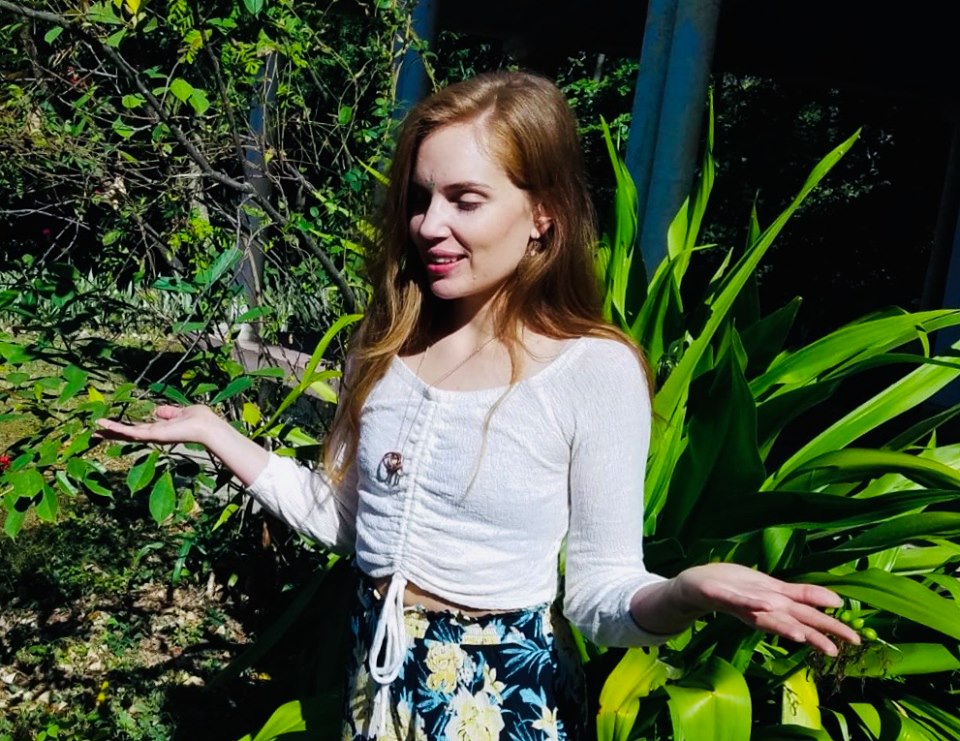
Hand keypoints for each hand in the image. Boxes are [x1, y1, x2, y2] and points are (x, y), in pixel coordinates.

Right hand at [95, 405, 217, 446]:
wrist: (206, 426)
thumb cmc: (199, 419)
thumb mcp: (180, 412)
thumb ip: (168, 412)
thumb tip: (156, 410)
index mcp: (160, 429)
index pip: (138, 429)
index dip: (125, 428)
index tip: (112, 427)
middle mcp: (154, 434)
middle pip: (128, 434)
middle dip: (113, 434)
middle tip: (96, 433)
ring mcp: (152, 435)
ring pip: (127, 434)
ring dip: (111, 431)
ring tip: (96, 430)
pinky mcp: (152, 435)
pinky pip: (131, 431)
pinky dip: (117, 429)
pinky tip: (104, 426)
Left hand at [674, 563, 859, 655]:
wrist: (693, 587)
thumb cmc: (734, 586)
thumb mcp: (771, 588)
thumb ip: (800, 595)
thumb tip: (835, 601)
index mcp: (775, 605)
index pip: (807, 614)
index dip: (830, 626)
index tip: (856, 638)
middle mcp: (761, 609)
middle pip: (792, 621)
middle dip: (815, 634)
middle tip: (838, 650)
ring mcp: (740, 602)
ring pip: (764, 616)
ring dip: (782, 625)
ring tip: (801, 636)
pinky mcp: (719, 594)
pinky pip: (735, 599)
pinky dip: (749, 602)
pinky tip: (764, 604)